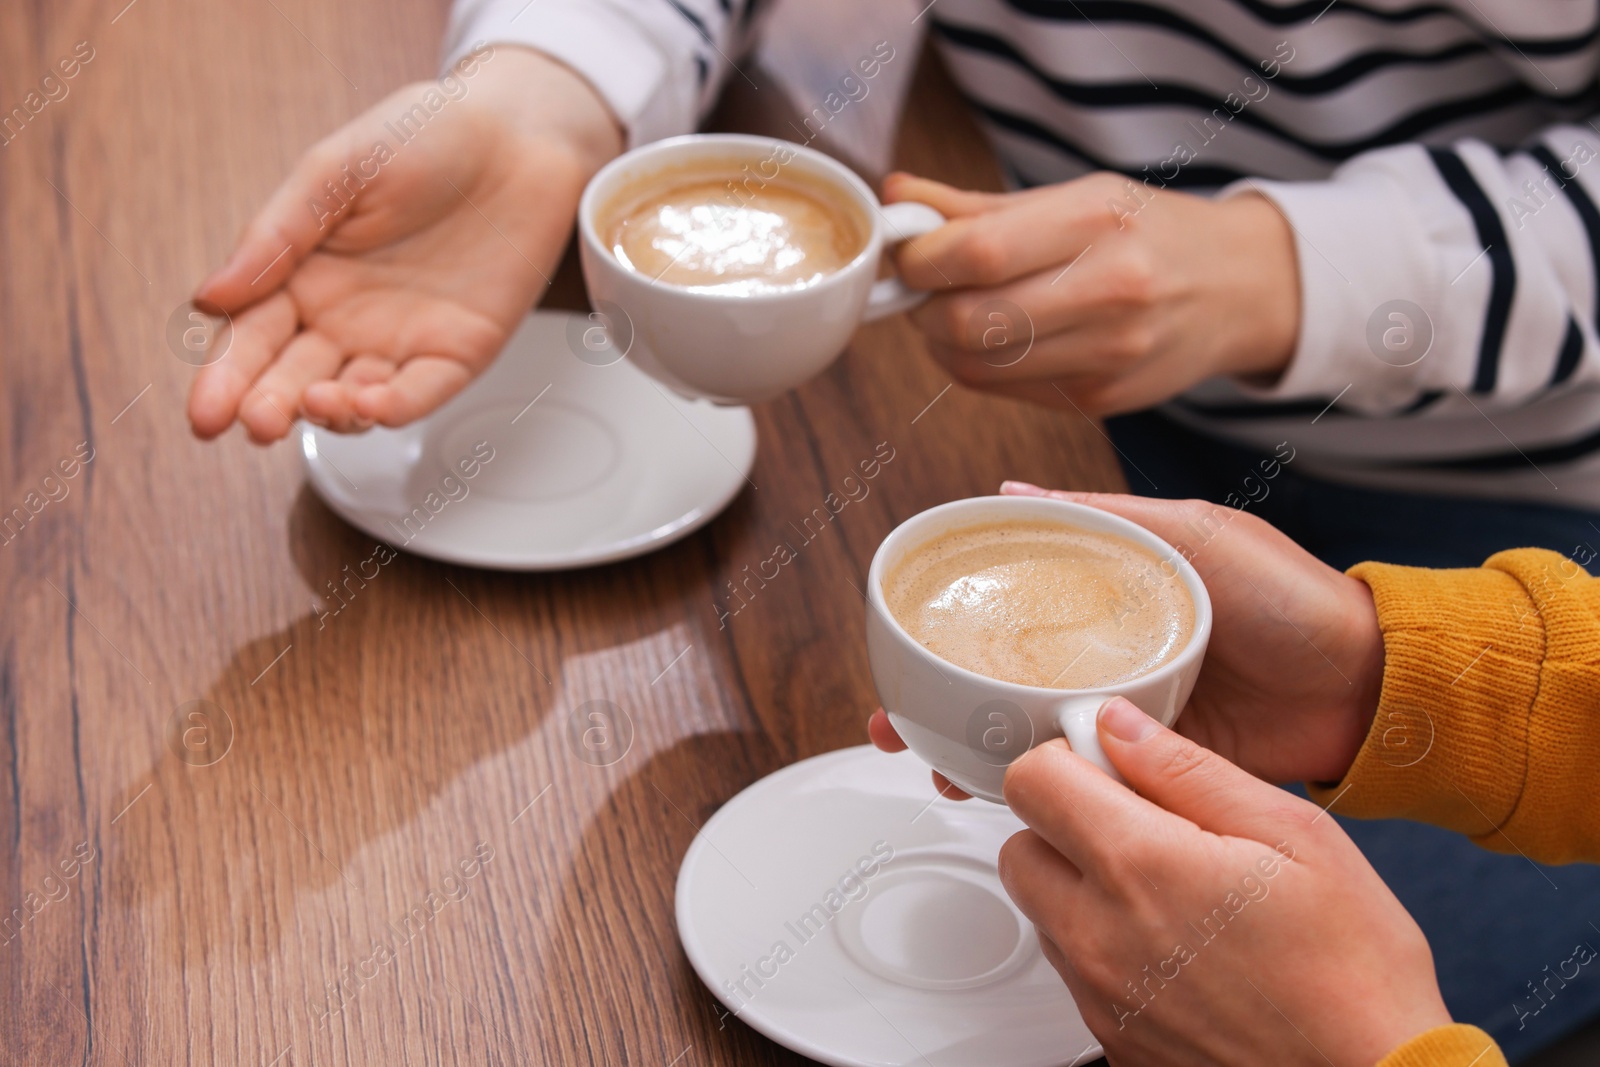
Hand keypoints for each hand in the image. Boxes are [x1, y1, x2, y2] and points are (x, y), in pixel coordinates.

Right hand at [187, 48, 622, 442]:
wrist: (514, 135)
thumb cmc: (423, 137)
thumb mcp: (334, 171)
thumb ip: (276, 234)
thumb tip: (208, 299)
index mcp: (302, 275)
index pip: (250, 338)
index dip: (225, 377)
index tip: (203, 412)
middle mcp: (344, 319)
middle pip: (292, 378)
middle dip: (268, 406)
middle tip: (252, 423)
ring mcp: (400, 340)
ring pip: (352, 398)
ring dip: (329, 413)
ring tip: (311, 407)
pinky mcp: (457, 352)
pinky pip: (420, 392)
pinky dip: (395, 405)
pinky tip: (370, 404)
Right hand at [869, 481, 1383, 788]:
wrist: (1362, 689)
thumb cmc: (1288, 597)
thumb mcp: (1193, 531)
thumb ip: (1106, 514)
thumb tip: (1012, 489)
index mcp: (1110, 592)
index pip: (1010, 601)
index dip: (950, 617)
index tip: (900, 630)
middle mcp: (1104, 654)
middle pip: (998, 676)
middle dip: (935, 698)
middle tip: (888, 716)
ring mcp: (1119, 713)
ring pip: (1022, 732)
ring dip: (965, 747)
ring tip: (920, 759)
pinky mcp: (1143, 766)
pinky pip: (1073, 777)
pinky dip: (1029, 788)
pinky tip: (989, 793)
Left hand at [883, 172, 1299, 415]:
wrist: (1238, 288)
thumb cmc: (1147, 232)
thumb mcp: (1077, 196)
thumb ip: (979, 207)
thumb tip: (896, 198)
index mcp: (1096, 222)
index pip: (976, 252)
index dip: (920, 260)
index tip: (908, 253)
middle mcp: (1109, 290)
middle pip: (967, 321)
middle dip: (922, 308)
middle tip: (923, 291)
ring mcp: (1108, 354)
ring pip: (977, 367)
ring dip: (942, 343)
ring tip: (953, 312)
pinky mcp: (1102, 400)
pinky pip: (1006, 390)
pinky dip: (979, 366)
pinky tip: (993, 340)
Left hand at [1001, 698, 1452, 1065]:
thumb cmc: (1354, 969)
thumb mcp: (1293, 834)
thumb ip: (1188, 769)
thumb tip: (1120, 726)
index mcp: (1142, 866)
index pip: (1032, 782)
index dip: (1068, 759)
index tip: (1110, 765)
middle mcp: (1101, 935)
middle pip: (1021, 848)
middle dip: (1065, 824)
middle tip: (1141, 825)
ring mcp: (1100, 994)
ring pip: (1044, 911)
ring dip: (1083, 888)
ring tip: (1173, 891)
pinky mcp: (1110, 1036)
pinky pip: (1074, 970)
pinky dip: (1105, 946)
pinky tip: (1178, 944)